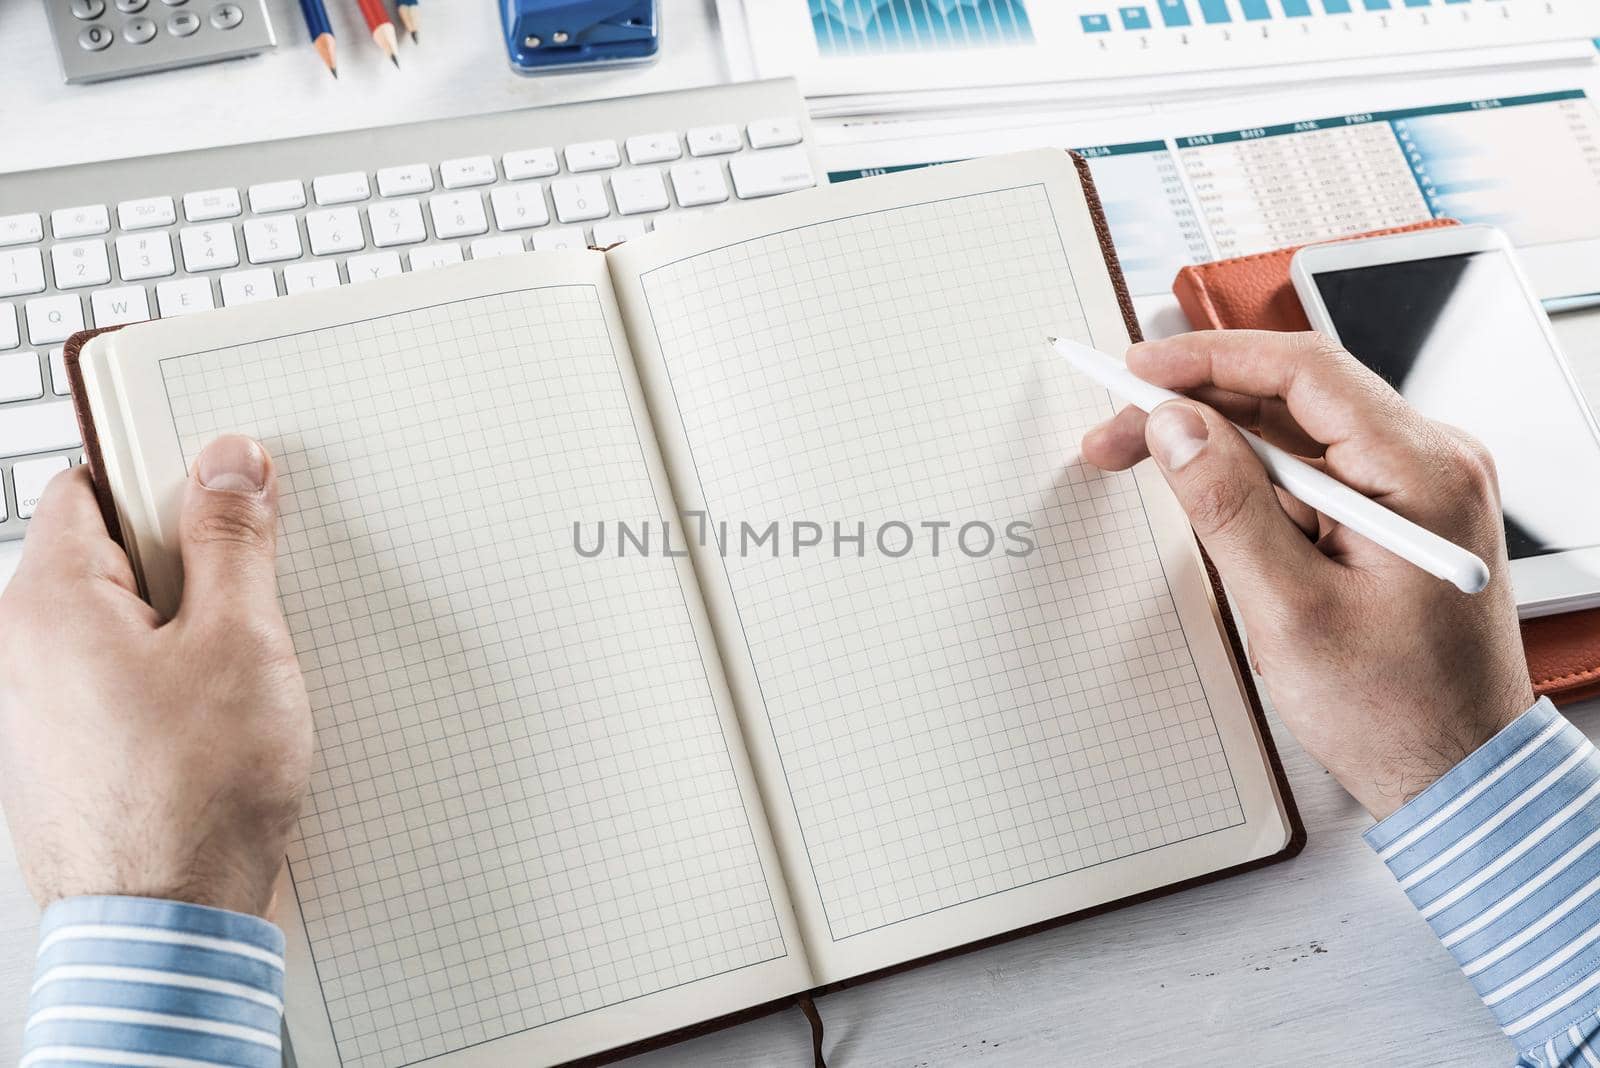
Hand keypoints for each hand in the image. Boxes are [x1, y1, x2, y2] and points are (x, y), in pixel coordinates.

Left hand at [0, 436, 310, 916]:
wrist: (168, 927)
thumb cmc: (191, 800)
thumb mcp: (241, 642)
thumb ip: (233, 541)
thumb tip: (226, 466)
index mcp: (48, 604)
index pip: (93, 485)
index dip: (166, 477)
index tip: (226, 491)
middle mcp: (21, 650)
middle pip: (111, 555)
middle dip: (189, 561)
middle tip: (250, 595)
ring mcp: (39, 706)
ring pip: (123, 621)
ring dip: (187, 626)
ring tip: (241, 669)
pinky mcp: (68, 750)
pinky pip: (121, 679)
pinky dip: (171, 679)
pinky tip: (220, 715)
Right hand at [1082, 331, 1532, 819]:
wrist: (1454, 770)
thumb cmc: (1395, 710)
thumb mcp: (1290, 610)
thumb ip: (1228, 508)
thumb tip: (1177, 428)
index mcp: (1421, 470)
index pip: (1304, 372)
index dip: (1209, 359)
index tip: (1138, 370)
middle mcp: (1428, 461)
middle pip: (1292, 396)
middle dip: (1195, 403)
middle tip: (1116, 430)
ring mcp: (1412, 486)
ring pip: (1292, 432)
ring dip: (1213, 441)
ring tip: (1136, 457)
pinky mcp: (1391, 513)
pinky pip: (1308, 471)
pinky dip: (1246, 476)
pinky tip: (1198, 491)